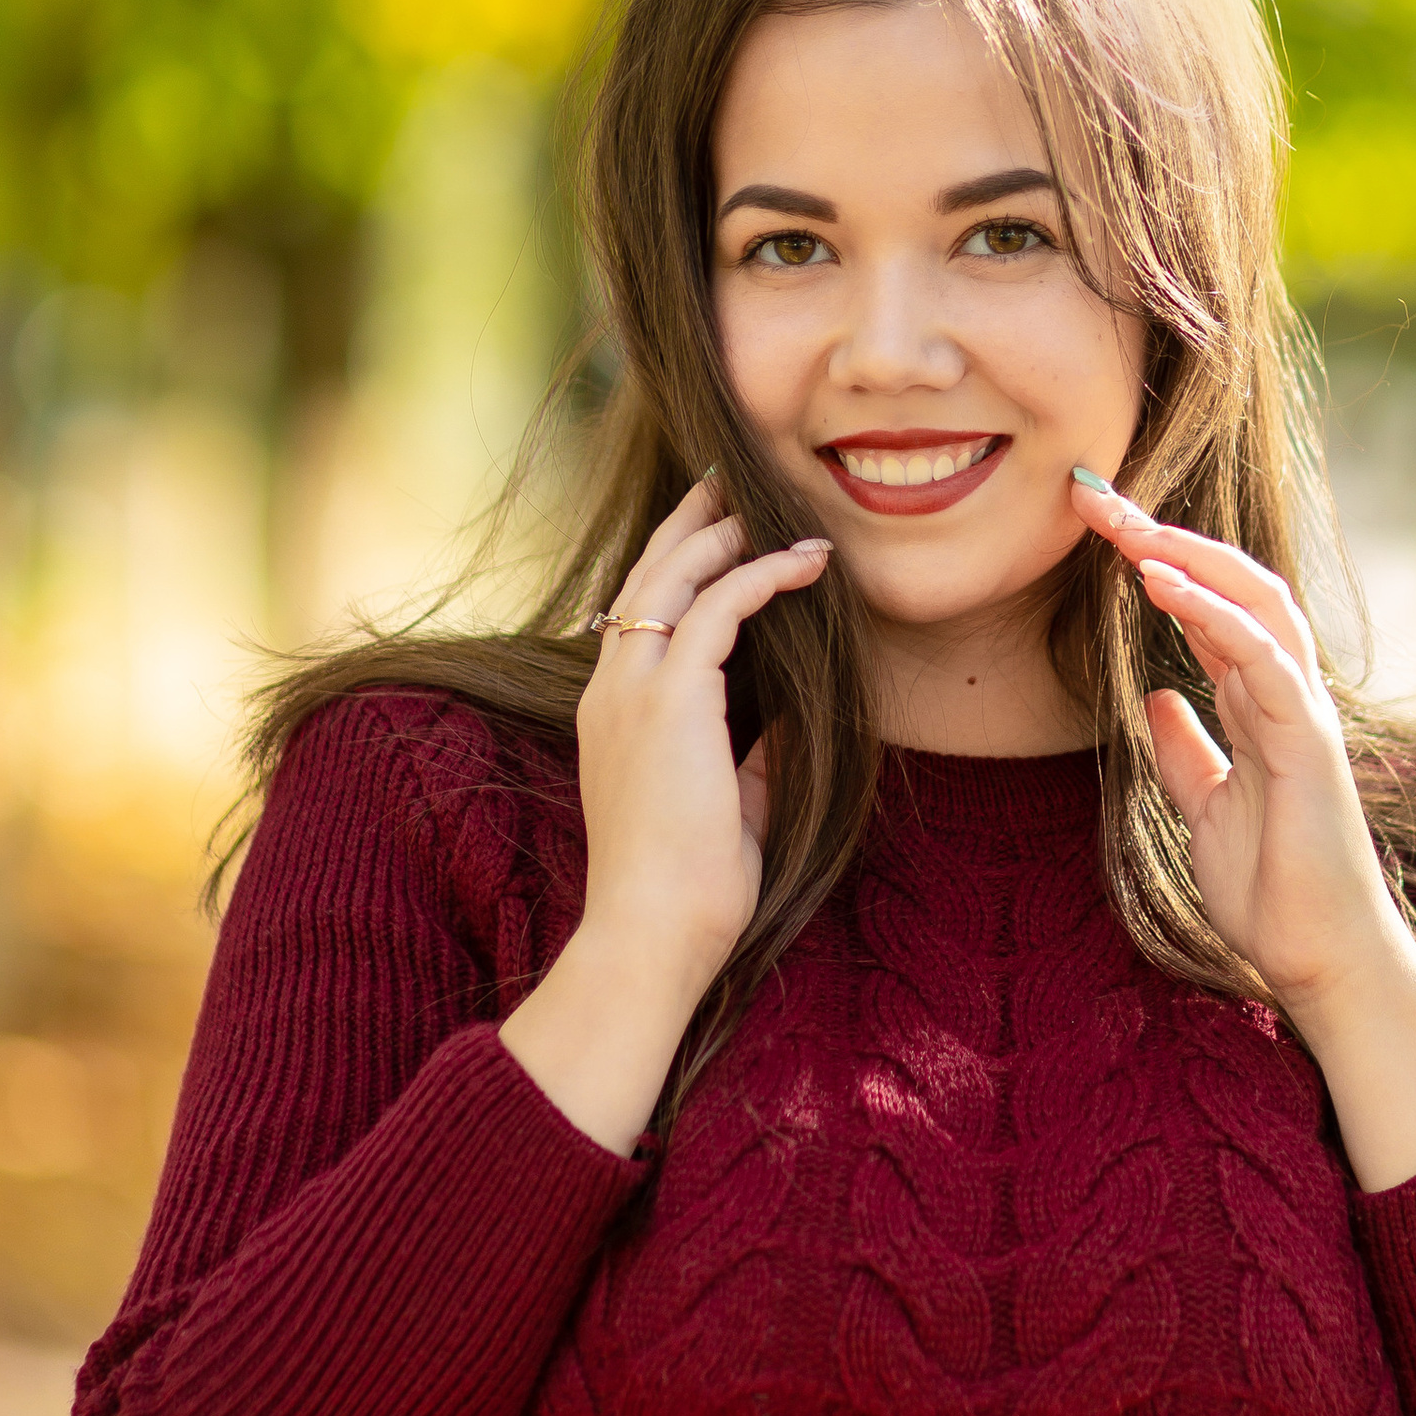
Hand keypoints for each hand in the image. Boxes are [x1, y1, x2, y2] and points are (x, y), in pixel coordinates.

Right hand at [501, 477, 829, 1150]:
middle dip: (691, 521)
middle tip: (730, 480)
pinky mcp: (668, 700)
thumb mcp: (727, 802)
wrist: (651, 935)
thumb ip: (750, 755)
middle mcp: (612, 688)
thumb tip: (790, 723)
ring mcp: (631, 691)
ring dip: (726, 533)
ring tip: (770, 503)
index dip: (676, 561)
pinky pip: (719, 609)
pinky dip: (762, 574)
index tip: (715, 528)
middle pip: (648, 573)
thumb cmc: (690, 888)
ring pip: (675, 576)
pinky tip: (803, 562)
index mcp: (615, 711)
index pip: (639, 610)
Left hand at [1070, 472, 1415, 1185]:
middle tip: (1100, 499)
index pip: (1209, 609)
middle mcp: (1286, 694)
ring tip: (1127, 525)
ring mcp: (1304, 713)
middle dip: (1167, 535)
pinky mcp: (1308, 742)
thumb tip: (1153, 700)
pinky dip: (1212, 612)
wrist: (1317, 960)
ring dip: (1189, 555)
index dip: (1158, 561)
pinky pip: (1263, 658)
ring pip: (1255, 603)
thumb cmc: (1270, 891)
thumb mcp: (1203, 809)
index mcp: (1260, 704)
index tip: (1098, 527)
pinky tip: (1160, 584)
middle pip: (1233, 585)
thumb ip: (1184, 750)